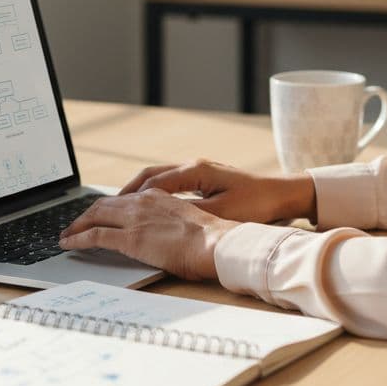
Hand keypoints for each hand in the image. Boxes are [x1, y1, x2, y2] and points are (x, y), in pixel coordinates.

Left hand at [58, 189, 237, 280]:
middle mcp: (142, 202)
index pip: (123, 199)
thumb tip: (163, 237)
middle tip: (73, 225)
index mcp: (157, 197)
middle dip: (85, 215)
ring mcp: (134, 219)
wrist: (215, 243)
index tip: (97, 215)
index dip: (106, 207)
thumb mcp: (186, 223)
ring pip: (93, 216)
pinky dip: (77, 239)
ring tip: (66, 236)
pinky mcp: (129, 238)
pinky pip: (94, 236)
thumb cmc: (209, 240)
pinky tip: (68, 245)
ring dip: (76, 226)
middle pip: (103, 204)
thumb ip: (168, 224)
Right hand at [120, 159, 315, 223]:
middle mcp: (193, 165)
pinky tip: (148, 208)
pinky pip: (170, 183)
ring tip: (118, 209)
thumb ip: (192, 214)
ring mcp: (199, 170)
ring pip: (158, 178)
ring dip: (137, 192)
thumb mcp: (223, 212)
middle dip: (125, 193)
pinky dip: (153, 193)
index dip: (129, 198)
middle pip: (149, 176)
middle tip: (103, 210)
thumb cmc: (257, 203)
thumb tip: (164, 220)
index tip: (109, 211)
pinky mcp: (205, 178)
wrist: (283, 193)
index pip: (152, 183)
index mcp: (195, 171)